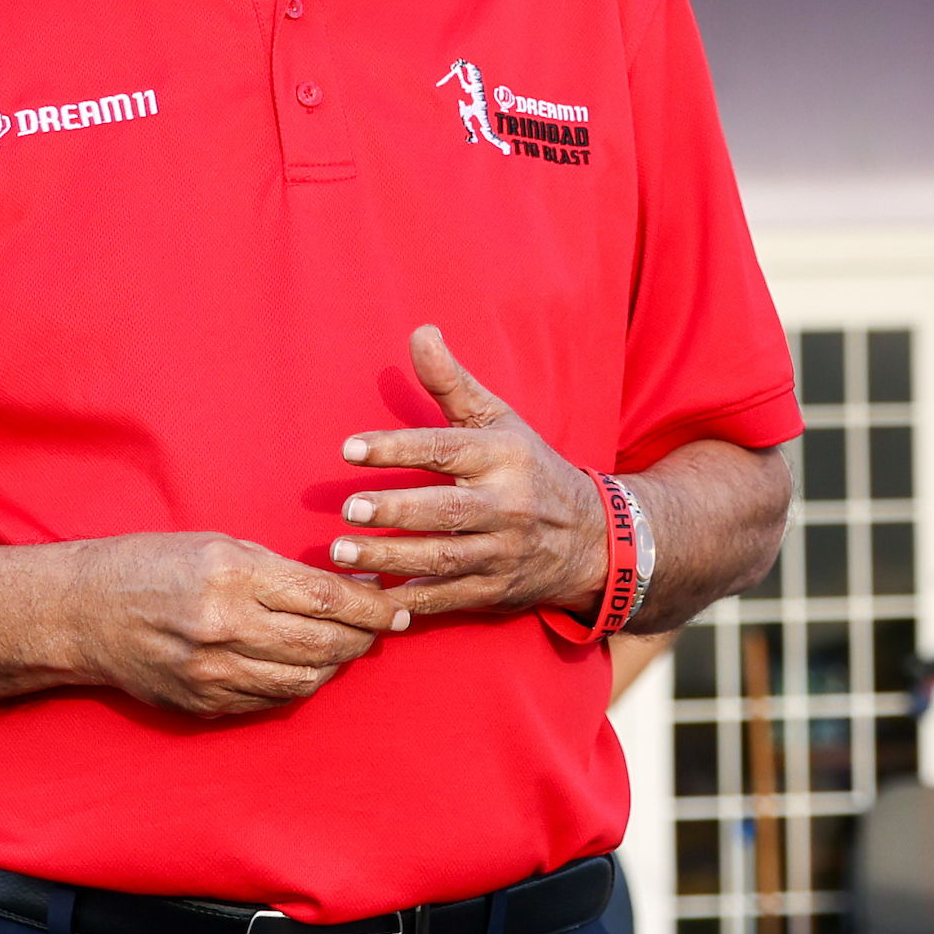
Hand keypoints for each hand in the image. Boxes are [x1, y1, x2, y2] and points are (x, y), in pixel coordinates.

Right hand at [66, 530, 403, 717]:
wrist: (85, 613)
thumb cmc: (155, 566)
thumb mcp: (221, 546)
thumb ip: (282, 571)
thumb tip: (348, 589)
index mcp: (232, 575)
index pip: (323, 598)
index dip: (369, 607)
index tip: (394, 607)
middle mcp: (224, 626)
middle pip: (320, 644)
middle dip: (362, 638)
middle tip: (381, 628)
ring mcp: (212, 671)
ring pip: (302, 679)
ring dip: (334, 664)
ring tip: (346, 647)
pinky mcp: (202, 703)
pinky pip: (271, 700)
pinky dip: (298, 684)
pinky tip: (306, 666)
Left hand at [333, 326, 607, 623]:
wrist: (591, 538)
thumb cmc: (530, 469)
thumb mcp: (500, 421)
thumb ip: (453, 384)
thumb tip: (420, 332)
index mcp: (504, 456)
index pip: (446, 449)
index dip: (397, 448)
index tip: (350, 449)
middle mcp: (506, 504)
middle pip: (446, 509)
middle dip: (395, 510)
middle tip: (348, 509)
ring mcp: (501, 551)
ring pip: (443, 557)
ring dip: (391, 557)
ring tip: (341, 553)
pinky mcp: (494, 590)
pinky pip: (448, 598)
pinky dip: (409, 601)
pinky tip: (371, 600)